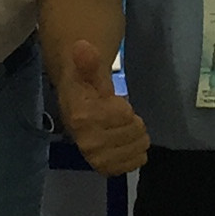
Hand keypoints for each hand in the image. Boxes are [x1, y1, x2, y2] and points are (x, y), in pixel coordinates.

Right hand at [55, 39, 148, 176]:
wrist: (76, 108)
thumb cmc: (86, 89)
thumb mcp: (88, 70)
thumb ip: (88, 61)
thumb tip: (82, 46)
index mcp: (83, 118)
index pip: (125, 115)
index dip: (123, 107)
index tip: (111, 103)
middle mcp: (88, 142)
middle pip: (135, 132)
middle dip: (131, 122)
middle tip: (117, 117)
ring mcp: (97, 158)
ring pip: (138, 148)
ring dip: (134, 137)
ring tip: (120, 128)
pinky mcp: (105, 169)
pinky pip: (135, 162)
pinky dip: (135, 152)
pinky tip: (124, 143)